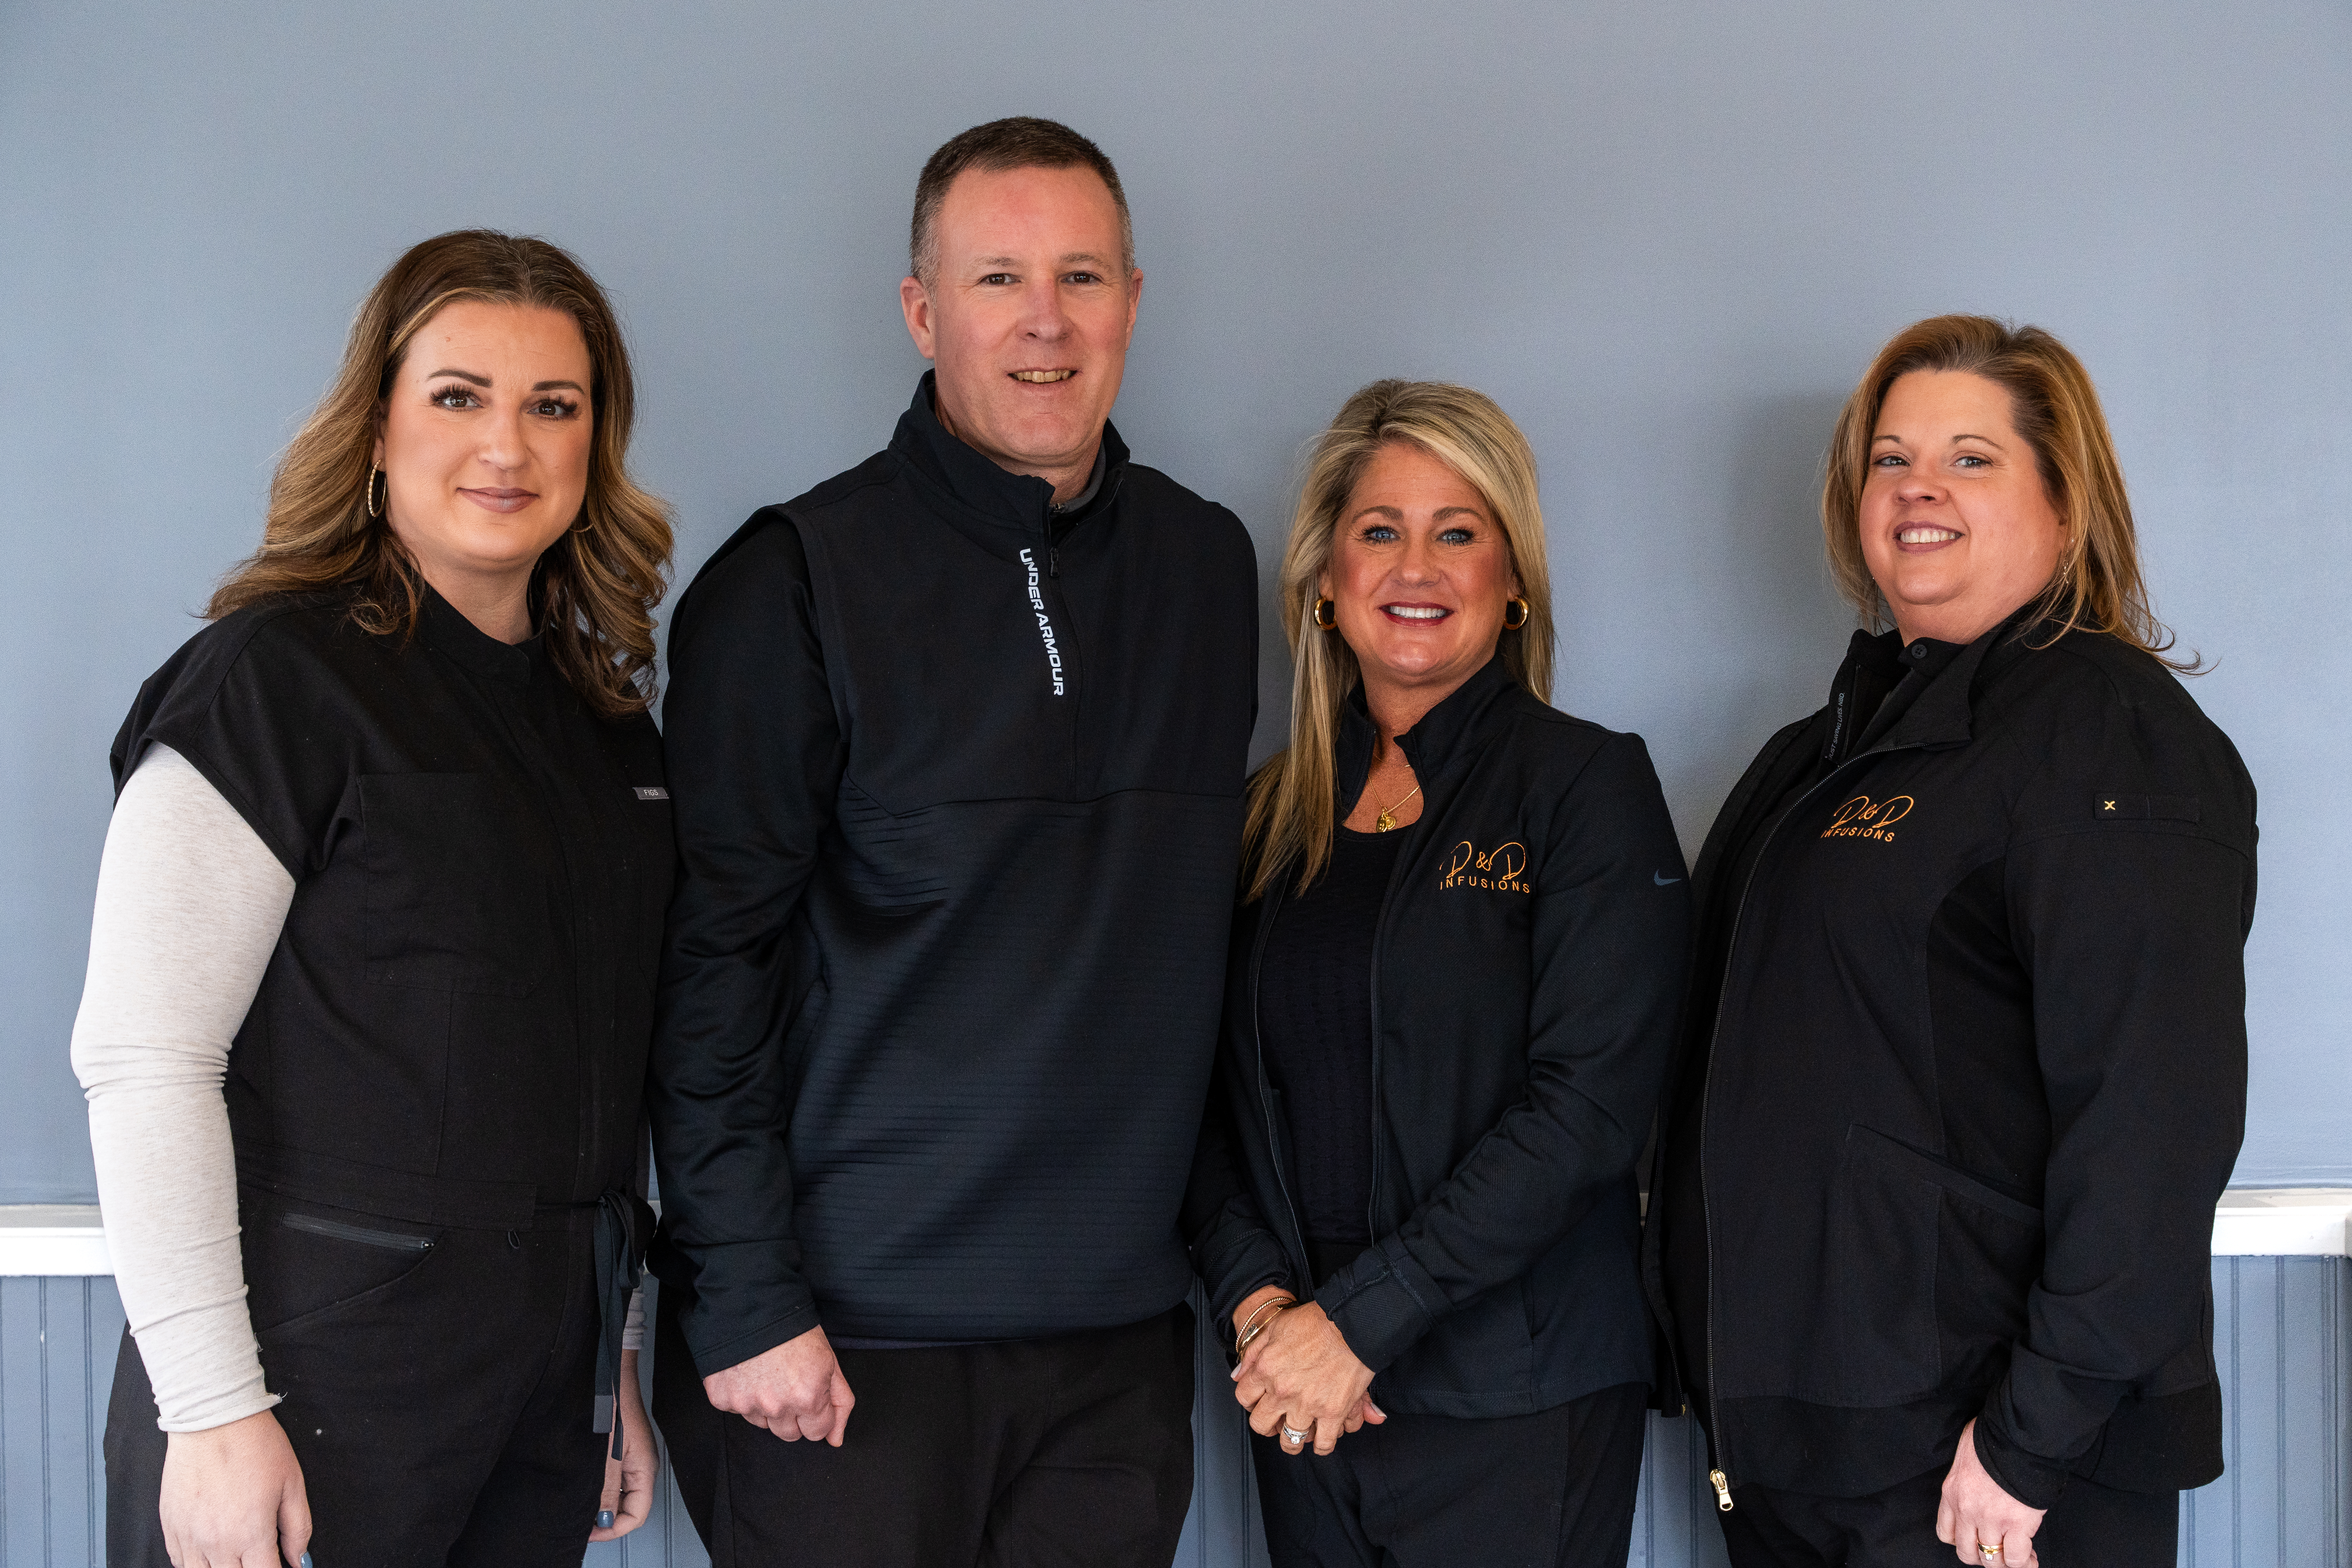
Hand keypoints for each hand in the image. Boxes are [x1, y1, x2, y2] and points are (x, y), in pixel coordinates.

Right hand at [160, 1408, 311, 1567]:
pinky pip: (180, 1562)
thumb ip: (298, 1528)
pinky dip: (197, 1563)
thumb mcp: (292, 1484)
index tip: (280, 1565)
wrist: (214, 1419)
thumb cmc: (255, 1445)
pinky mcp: (170, 1527)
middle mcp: (216, 1542)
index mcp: (250, 1534)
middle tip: (260, 1555)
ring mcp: (189, 1537)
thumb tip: (300, 1560)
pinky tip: (212, 1550)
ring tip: (237, 1554)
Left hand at [589, 1349, 657, 1539]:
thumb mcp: (606, 1454)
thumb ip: (606, 1489)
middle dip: (604, 1517)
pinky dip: (596, 1486)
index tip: (587, 1531)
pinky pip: (611, 1477)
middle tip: (577, 1520)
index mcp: (644, 1469)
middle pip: (627, 1506)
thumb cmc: (613, 1403)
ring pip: (617, 1492)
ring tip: (576, 1502)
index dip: (613, 1529)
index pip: (636, 1514)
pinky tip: (581, 1483)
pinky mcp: (618, 1447)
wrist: (608, 1371)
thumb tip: (603, 1521)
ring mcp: (629, 1456)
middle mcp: (639, 1465)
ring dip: (598, 1501)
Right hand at [704, 1324, 855, 1444]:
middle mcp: (777, 1407)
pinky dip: (743, 1397)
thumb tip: (836, 1440)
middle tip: (789, 1385)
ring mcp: (747, 1404)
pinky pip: (738, 1411)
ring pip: (764, 1424)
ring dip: (768, 1407)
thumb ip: (839, 1402)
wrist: (751, 1304)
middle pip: (790, 1434)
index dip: (818, 1414)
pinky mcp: (722, 1399)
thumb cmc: (794, 1330)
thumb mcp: (829, 1361)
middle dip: (794, 1416)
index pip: (817, 1432)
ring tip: (768, 1375)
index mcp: (808, 1397)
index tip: (812, 1395)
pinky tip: (748, 1373)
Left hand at [1232, 1299, 1382, 1455]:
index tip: (1258, 1401)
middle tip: (1275, 1421)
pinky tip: (1321, 1440)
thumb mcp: (1275, 1327)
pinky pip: (1323, 1443)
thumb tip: (1238, 1375)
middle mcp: (1282, 1391)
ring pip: (1290, 1440)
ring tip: (1296, 1436)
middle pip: (1261, 1424)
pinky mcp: (1332, 1413)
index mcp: (1266, 1369)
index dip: (1250, 1401)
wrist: (1351, 1323)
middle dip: (1266, 1425)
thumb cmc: (1316, 1321)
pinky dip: (1322, 1446)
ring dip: (1291, 1441)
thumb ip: (1253, 1352)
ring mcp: (1307, 1405)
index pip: (1244, 1397)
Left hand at [1937, 1419, 2046, 1567]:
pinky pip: (2016, 1559)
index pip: (1945, 1533)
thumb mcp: (1967, 1454)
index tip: (1977, 1538)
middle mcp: (1966, 1510)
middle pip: (1966, 1553)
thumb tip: (1979, 1480)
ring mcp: (1990, 1519)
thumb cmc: (1994, 1437)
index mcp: (1952, 1492)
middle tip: (1998, 1550)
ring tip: (2018, 1556)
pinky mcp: (2017, 1524)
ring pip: (1991, 1560)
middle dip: (1982, 1557)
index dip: (1962, 1541)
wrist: (2018, 1434)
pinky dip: (2024, 1562)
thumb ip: (1968, 1476)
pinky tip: (2031, 1556)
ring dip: (2004, 1563)